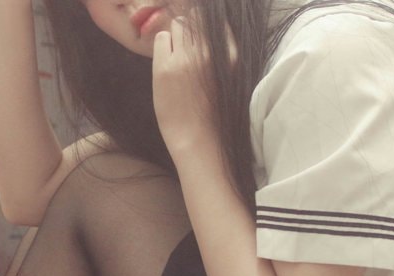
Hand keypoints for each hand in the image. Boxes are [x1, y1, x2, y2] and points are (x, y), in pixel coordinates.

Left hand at [152, 16, 236, 156]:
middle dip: (190, 29)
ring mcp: (187, 58)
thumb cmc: (214, 112)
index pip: (215, 20)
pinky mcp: (166, 67)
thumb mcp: (228, 77)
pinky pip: (162, 38)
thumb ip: (220, 54)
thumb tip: (204, 30)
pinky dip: (163, 46)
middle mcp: (210, 52)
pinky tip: (167, 64)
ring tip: (178, 58)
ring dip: (176, 37)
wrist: (199, 139)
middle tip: (187, 49)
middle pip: (196, 18)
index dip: (205, 27)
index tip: (201, 39)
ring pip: (179, 25)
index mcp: (231, 55)